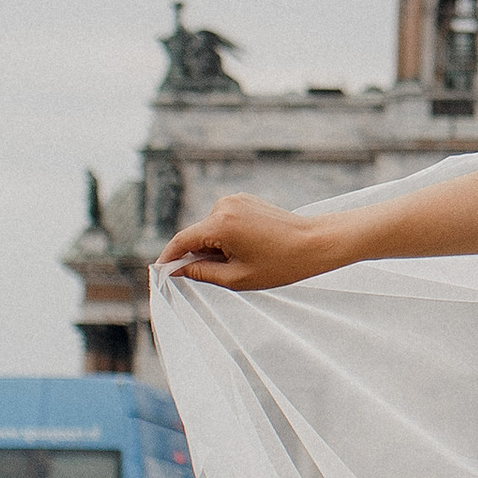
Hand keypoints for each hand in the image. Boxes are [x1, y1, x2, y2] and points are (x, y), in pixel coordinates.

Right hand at [158, 194, 332, 291]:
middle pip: (196, 234)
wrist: (316, 243)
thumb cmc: (281, 264)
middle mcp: (225, 205)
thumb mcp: (236, 278)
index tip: (161, 272)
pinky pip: (224, 221)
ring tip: (240, 263)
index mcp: (221, 223)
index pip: (182, 240)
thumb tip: (177, 269)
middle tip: (216, 276)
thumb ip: (201, 273)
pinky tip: (247, 250)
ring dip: (214, 247)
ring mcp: (236, 200)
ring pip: (210, 229)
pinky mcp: (246, 200)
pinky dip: (226, 237)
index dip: (169, 257)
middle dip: (198, 255)